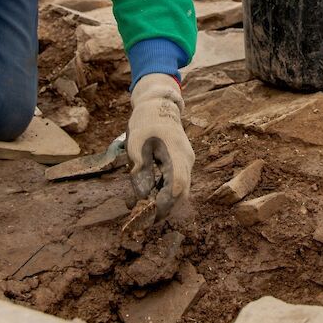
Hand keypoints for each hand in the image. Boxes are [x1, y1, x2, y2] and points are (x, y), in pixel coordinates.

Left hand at [127, 74, 193, 218]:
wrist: (158, 105)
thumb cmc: (145, 124)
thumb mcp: (136, 147)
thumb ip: (140, 173)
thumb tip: (143, 199)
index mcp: (176, 155)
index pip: (177, 188)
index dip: (165, 205)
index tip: (148, 216)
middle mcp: (186, 160)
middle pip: (182, 192)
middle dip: (165, 207)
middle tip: (144, 217)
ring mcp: (187, 160)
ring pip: (181, 188)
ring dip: (164, 199)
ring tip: (143, 206)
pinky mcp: (183, 160)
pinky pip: (178, 180)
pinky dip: (166, 190)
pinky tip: (150, 192)